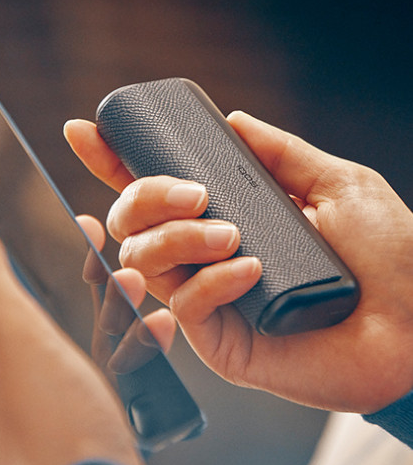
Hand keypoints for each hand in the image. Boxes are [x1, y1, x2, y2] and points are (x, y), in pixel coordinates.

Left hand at [0, 181, 173, 464]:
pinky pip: (85, 368)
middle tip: (113, 270)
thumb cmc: (50, 419)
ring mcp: (22, 402)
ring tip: (134, 293)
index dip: (26, 254)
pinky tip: (144, 337)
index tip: (70, 232)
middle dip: (77, 285)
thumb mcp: (11, 326)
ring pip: (63, 338)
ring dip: (103, 314)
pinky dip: (114, 350)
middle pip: (30, 309)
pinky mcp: (58, 418)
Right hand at [64, 112, 412, 413]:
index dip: (111, 162)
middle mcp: (201, 260)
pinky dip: (210, 282)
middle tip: (196, 194)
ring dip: (177, 238)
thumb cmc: (387, 255)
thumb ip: (278, 153)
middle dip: (145, 199)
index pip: (150, 192)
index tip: (83, 133)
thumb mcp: (335, 185)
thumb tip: (232, 120)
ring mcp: (205, 302)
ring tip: (233, 236)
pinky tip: (249, 271)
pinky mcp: (217, 344)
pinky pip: (184, 307)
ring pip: (142, 263)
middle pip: (129, 225)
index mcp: (222, 220)